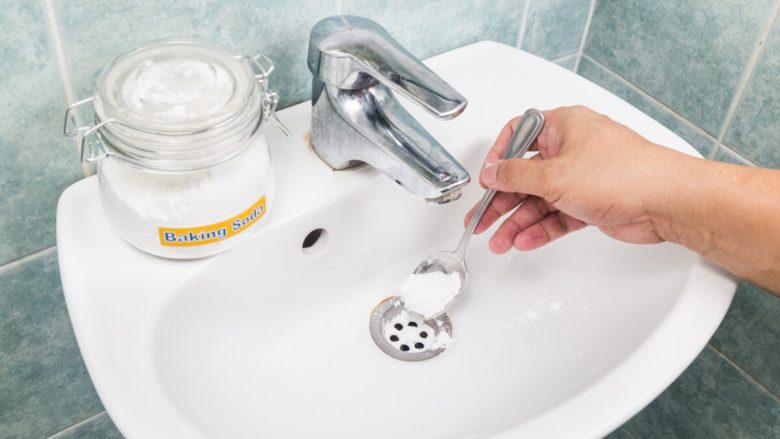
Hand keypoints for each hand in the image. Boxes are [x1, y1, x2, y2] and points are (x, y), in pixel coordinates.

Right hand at [464, 105, 690, 253]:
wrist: (665, 201)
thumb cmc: (623, 173)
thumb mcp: (554, 174)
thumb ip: (516, 175)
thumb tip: (492, 172)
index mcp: (562, 126)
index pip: (518, 135)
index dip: (498, 158)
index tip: (486, 180)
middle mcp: (571, 148)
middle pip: (524, 175)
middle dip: (502, 201)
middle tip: (482, 220)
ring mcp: (581, 176)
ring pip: (539, 200)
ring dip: (518, 221)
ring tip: (500, 241)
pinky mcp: (590, 202)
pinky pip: (557, 215)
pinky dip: (541, 229)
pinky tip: (525, 241)